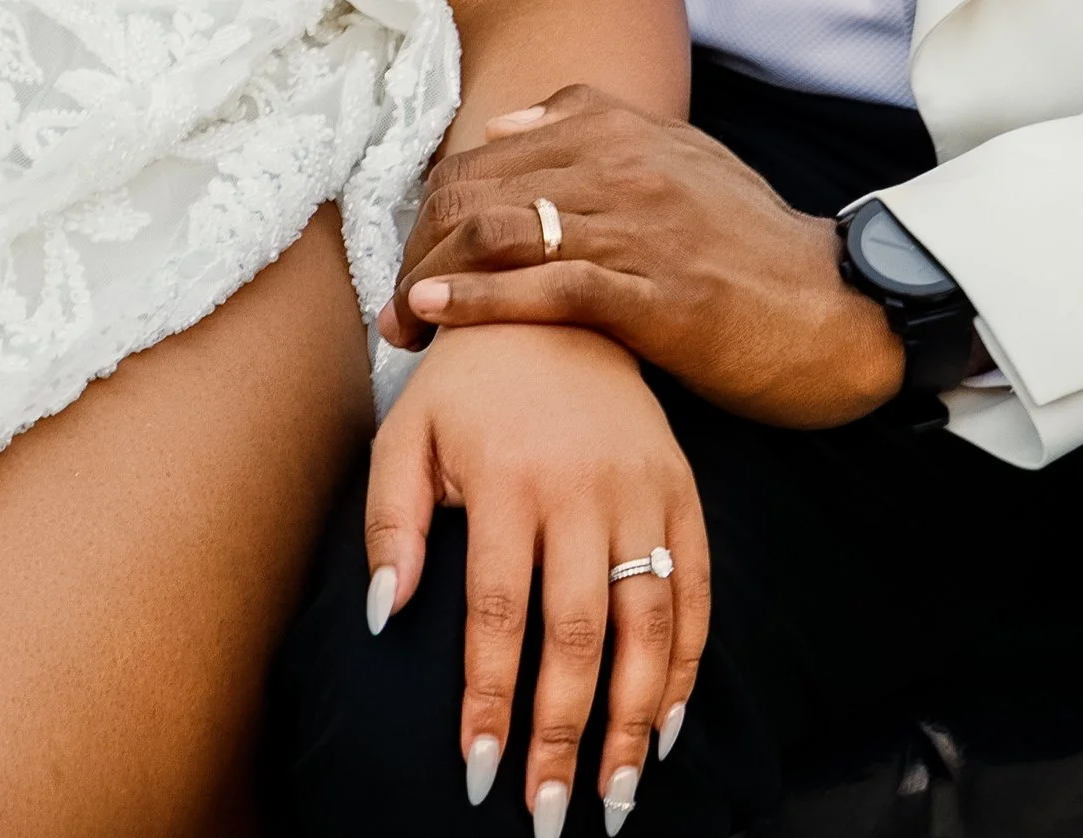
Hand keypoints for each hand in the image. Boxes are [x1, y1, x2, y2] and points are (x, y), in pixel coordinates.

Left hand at [366, 320, 707, 830]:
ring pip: (647, 623)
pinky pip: (694, 588)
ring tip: (615, 797)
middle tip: (551, 814)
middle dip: (564, 735)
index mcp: (508, 477)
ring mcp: (641, 488)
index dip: (490, 701)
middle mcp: (582, 487)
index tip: (480, 775)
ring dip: (633, 720)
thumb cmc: (465, 383)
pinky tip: (665, 725)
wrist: (554, 296)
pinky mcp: (681, 488)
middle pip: (578, 634)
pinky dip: (686, 663)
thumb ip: (391, 524)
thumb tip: (388, 618)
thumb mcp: (404, 433)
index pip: (499, 615)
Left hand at [384, 86, 905, 428]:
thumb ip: (597, 128)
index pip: (485, 156)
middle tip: (392, 302)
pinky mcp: (654, 294)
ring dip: (431, 277)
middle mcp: (620, 165)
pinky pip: (548, 288)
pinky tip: (435, 315)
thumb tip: (510, 119)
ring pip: (501, 232)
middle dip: (419, 246)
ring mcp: (637, 227)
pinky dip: (479, 301)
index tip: (412, 256)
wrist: (835, 306)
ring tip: (398, 321)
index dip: (432, 207)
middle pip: (478, 190)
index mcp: (618, 129)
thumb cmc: (751, 246)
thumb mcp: (681, 160)